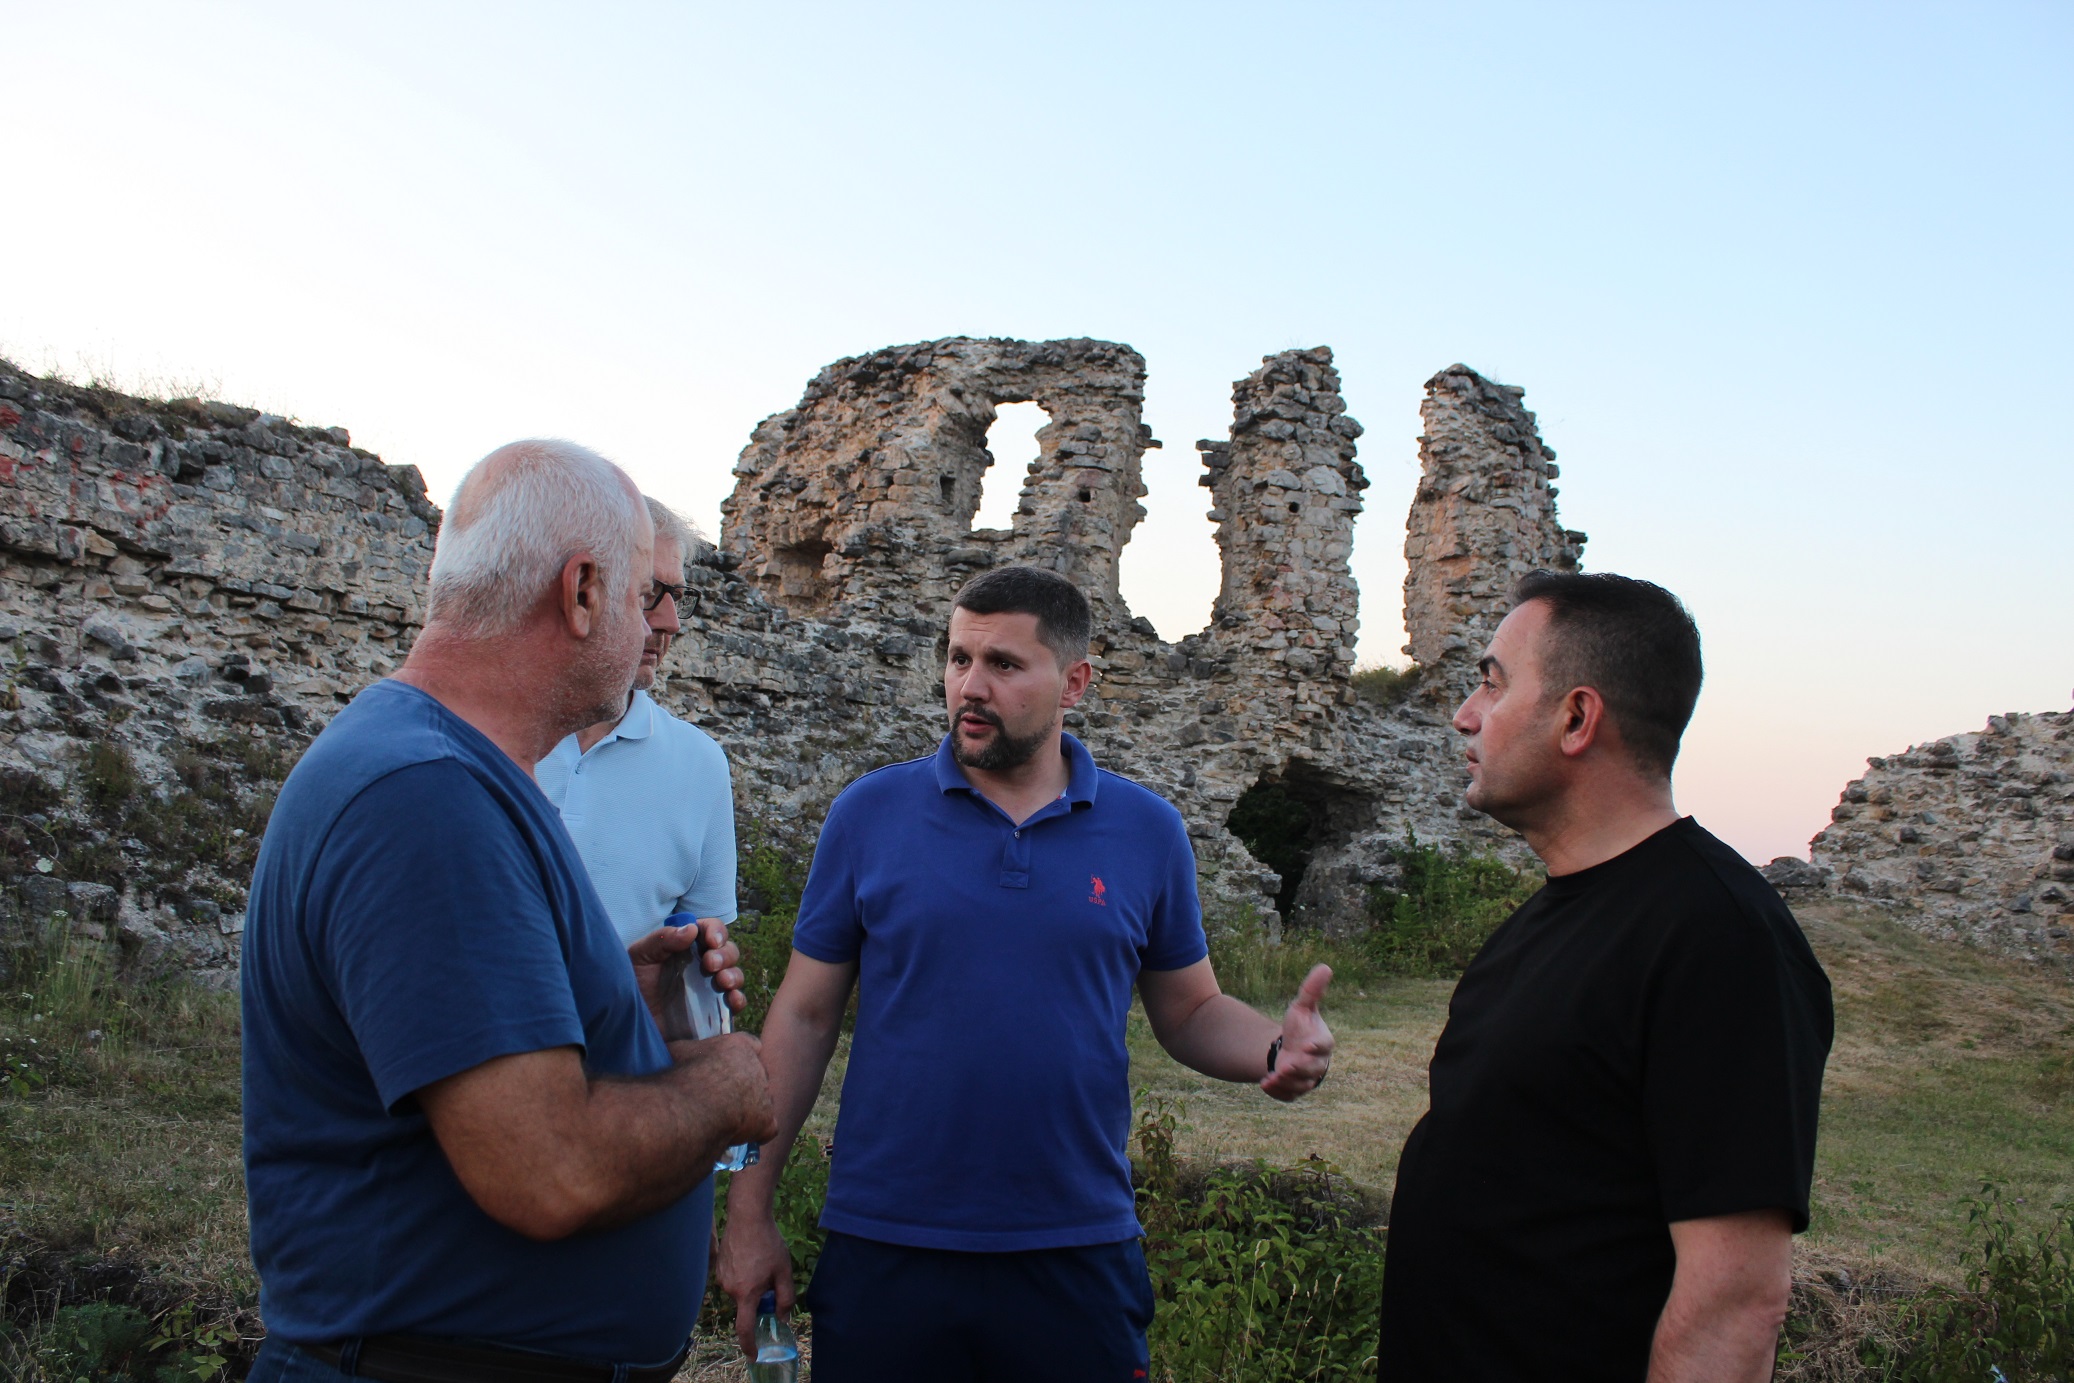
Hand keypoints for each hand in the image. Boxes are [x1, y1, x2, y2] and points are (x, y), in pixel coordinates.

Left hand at [627, 918, 745, 1027]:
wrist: (629, 1021)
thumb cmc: (633, 984)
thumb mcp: (640, 957)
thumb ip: (662, 939)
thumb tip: (691, 929)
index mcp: (687, 946)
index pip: (711, 929)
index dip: (716, 931)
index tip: (711, 941)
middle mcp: (703, 964)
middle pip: (728, 950)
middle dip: (725, 954)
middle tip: (710, 964)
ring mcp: (711, 987)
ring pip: (735, 974)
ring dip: (734, 975)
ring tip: (722, 982)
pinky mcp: (714, 1010)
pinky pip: (735, 1002)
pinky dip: (739, 999)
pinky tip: (732, 999)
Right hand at [671, 1031, 778, 1146]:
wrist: (692, 1108)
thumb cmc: (681, 1077)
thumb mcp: (678, 1051)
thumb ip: (686, 1050)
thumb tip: (674, 1050)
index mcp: (740, 1046)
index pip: (752, 1046)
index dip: (742, 1059)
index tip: (730, 1068)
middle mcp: (757, 1067)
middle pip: (758, 1075)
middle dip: (744, 1086)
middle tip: (723, 1099)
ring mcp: (764, 1094)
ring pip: (763, 1101)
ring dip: (751, 1110)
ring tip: (727, 1121)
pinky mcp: (767, 1119)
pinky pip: (769, 1128)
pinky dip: (758, 1134)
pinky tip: (743, 1138)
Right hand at [717, 1208, 795, 1355]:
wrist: (747, 1217)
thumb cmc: (768, 1243)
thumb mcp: (783, 1271)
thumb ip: (785, 1298)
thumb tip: (783, 1318)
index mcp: (746, 1293)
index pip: (744, 1328)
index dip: (749, 1345)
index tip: (754, 1355)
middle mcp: (729, 1288)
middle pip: (746, 1305)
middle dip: (758, 1298)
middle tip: (770, 1278)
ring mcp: (721, 1278)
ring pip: (740, 1291)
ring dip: (750, 1285)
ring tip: (759, 1261)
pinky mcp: (717, 1267)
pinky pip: (733, 1279)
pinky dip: (743, 1275)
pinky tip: (750, 1256)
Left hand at [1260, 964, 1332, 1101]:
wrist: (1290, 1048)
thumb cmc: (1299, 1027)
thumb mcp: (1302, 1007)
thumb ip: (1312, 990)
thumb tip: (1325, 967)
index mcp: (1322, 1042)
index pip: (1324, 1045)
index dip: (1317, 1047)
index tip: (1307, 1046)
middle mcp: (1317, 1063)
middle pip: (1313, 1069)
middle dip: (1299, 1069)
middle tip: (1285, 1066)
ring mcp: (1307, 1078)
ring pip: (1301, 1085)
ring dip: (1287, 1083)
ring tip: (1271, 1077)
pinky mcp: (1295, 1090)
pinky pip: (1289, 1096)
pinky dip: (1278, 1092)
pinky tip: (1266, 1083)